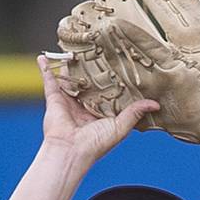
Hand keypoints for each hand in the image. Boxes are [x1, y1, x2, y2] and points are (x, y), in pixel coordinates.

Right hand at [38, 55, 159, 163]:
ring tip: (73, 48)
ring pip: (69, 78)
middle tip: (97, 49)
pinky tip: (43, 56)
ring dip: (69, 64)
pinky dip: (45, 69)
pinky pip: (49, 80)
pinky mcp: (54, 100)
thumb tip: (156, 104)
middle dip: (90, 67)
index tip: (119, 63)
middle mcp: (83, 106)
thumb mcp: (120, 127)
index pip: (107, 91)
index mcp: (99, 112)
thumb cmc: (96, 144)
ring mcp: (68, 102)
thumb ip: (135, 113)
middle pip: (87, 82)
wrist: (71, 151)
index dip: (112, 78)